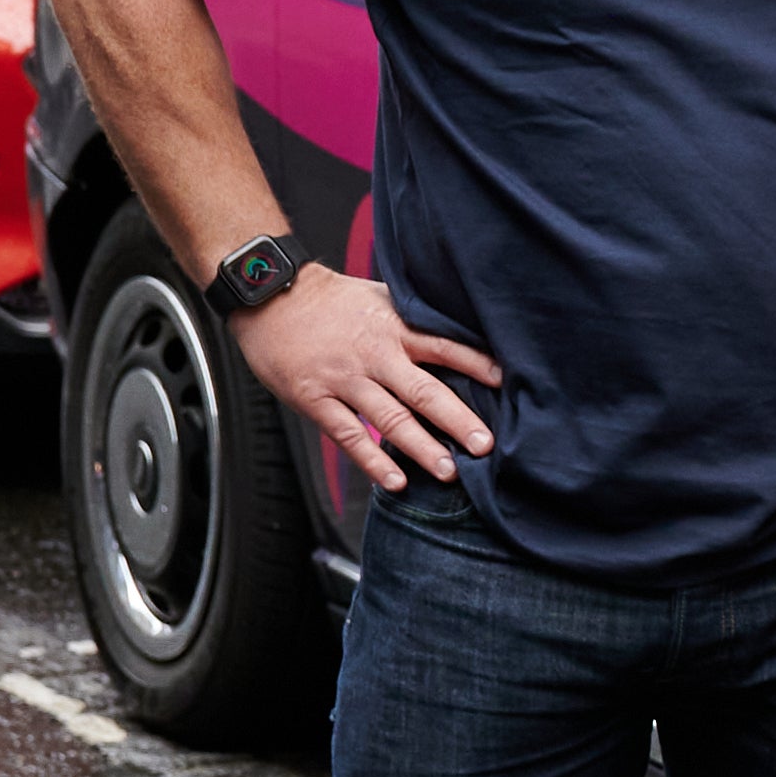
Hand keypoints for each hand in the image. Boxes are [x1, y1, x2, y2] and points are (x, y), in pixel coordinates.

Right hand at [232, 264, 500, 491]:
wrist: (269, 295)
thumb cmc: (330, 300)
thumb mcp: (380, 298)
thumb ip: (414, 321)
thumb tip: (463, 336)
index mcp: (395, 328)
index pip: (445, 347)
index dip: (477, 365)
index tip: (506, 384)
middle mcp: (375, 355)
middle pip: (424, 391)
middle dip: (458, 420)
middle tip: (485, 446)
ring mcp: (345, 379)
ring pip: (389, 419)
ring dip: (421, 448)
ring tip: (449, 472)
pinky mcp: (315, 399)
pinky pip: (349, 435)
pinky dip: (372, 460)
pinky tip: (395, 481)